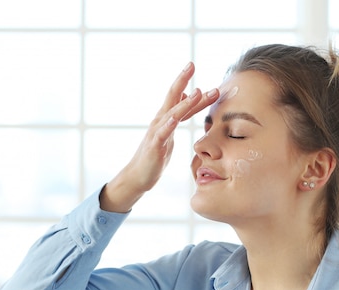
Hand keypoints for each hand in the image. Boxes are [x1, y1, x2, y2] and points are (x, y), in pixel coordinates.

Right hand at [100, 62, 218, 212]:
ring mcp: (156, 133)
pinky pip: (162, 133)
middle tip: (191, 64)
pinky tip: (174, 118)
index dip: (193, 87)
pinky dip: (168, 124)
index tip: (200, 70)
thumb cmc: (155, 155)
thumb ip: (178, 117)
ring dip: (185, 103)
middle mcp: (160, 121)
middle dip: (182, 80)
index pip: (181, 99)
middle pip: (172, 97)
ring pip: (171, 114)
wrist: (138, 176)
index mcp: (166, 118)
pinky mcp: (154, 146)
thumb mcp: (170, 132)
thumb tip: (186, 98)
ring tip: (196, 92)